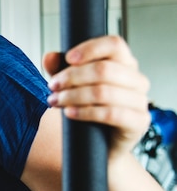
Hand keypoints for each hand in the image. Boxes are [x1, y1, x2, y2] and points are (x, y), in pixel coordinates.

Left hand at [43, 35, 150, 157]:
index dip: (90, 49)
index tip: (68, 58)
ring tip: (55, 101)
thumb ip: (60, 69)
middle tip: (52, 86)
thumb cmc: (88, 109)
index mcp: (124, 63)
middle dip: (72, 77)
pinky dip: (85, 112)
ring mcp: (140, 101)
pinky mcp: (138, 122)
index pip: (114, 44)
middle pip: (104, 69)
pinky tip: (69, 113)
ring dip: (73, 96)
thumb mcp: (71, 85)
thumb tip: (49, 57)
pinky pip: (111, 114)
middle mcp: (136, 79)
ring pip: (104, 92)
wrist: (99, 145)